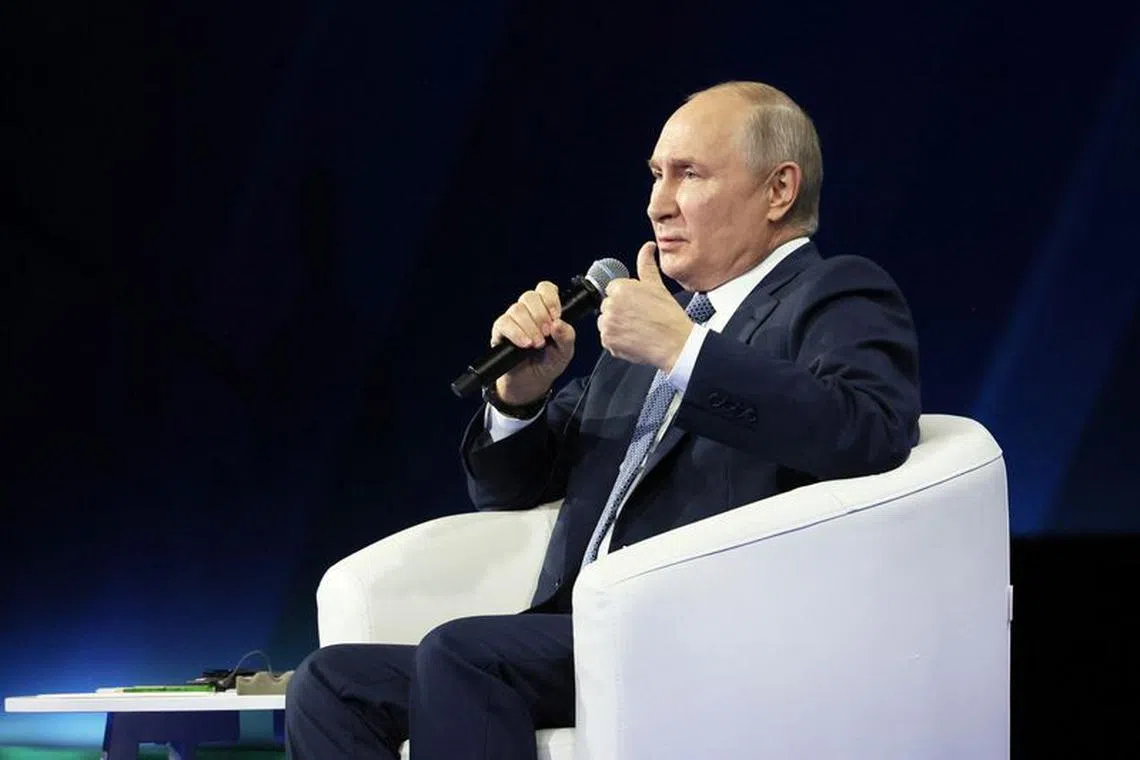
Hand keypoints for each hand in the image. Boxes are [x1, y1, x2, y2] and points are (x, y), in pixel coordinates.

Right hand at [490, 281, 575, 404]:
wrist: (532, 383)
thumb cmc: (549, 363)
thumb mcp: (565, 352)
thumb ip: (567, 336)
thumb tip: (558, 323)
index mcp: (545, 310)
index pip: (545, 289)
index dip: (550, 299)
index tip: (556, 316)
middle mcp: (528, 311)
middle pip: (529, 296)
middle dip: (541, 315)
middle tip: (547, 334)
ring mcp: (513, 320)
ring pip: (517, 309)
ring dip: (530, 327)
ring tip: (537, 344)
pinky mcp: (500, 332)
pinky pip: (504, 323)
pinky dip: (516, 333)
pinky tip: (525, 344)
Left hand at [598, 242, 693, 370]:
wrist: (675, 343)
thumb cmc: (668, 316)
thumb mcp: (657, 286)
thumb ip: (646, 264)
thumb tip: (647, 247)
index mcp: (620, 288)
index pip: (613, 290)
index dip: (626, 298)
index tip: (638, 306)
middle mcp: (611, 305)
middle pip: (608, 306)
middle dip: (620, 311)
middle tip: (639, 318)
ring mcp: (608, 324)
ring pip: (606, 322)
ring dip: (617, 326)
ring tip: (637, 329)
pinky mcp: (607, 341)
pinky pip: (607, 339)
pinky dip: (617, 341)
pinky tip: (633, 339)